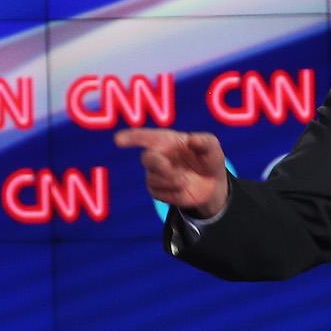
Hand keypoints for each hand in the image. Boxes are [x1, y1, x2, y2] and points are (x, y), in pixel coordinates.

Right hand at [114, 128, 228, 218]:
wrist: (211, 184)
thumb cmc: (208, 159)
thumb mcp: (212, 148)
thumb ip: (205, 142)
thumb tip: (192, 140)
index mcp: (167, 140)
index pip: (146, 137)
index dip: (131, 138)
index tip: (118, 140)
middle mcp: (158, 155)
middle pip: (147, 158)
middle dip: (158, 164)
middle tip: (169, 167)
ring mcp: (154, 173)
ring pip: (154, 179)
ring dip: (173, 181)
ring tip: (186, 180)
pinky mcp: (156, 190)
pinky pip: (159, 193)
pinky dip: (174, 193)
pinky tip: (182, 189)